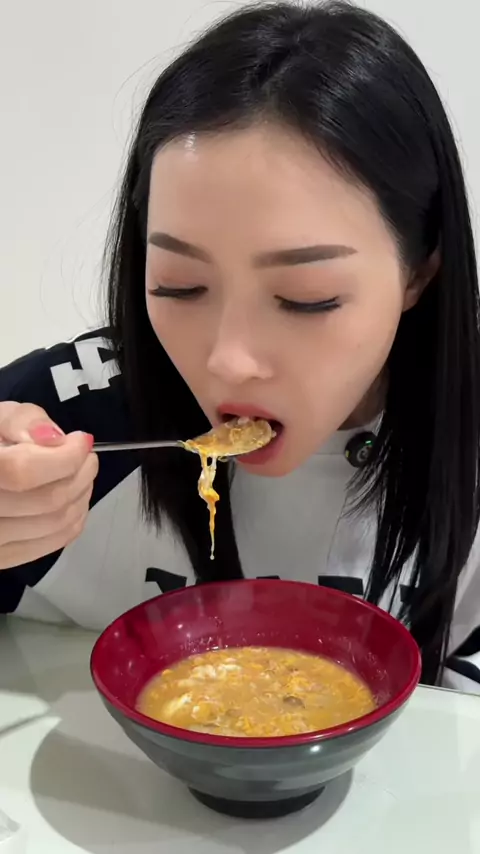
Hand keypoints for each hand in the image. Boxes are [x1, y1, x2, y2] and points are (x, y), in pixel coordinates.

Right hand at [0, 402, 97, 569]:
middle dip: (80, 474)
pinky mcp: (1, 558)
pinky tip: (73, 501)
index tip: (80, 441)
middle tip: (85, 457)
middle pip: (47, 500)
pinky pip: (49, 545)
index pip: (23, 472)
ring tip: (80, 475)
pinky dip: (72, 521)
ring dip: (80, 496)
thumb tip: (56, 440)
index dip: (63, 456)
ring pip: (54, 524)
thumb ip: (22, 421)